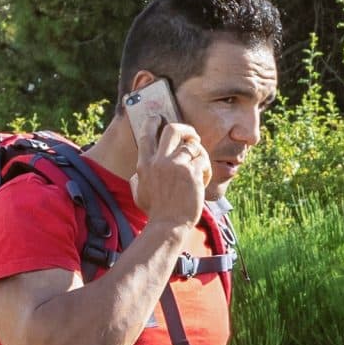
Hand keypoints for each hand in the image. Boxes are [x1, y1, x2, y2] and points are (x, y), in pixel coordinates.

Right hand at [133, 104, 210, 235]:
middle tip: (192, 137)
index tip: (160, 118)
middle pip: (172, 129)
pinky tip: (203, 180)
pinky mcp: (192, 173)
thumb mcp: (139, 194)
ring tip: (201, 168)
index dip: (154, 121)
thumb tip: (137, 172)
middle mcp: (159, 162)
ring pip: (193, 145)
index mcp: (144, 165)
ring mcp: (176, 166)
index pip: (147, 134)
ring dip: (200, 154)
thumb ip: (137, 180)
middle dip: (186, 129)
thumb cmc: (155, 213)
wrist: (168, 226)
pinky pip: (203, 160)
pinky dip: (206, 168)